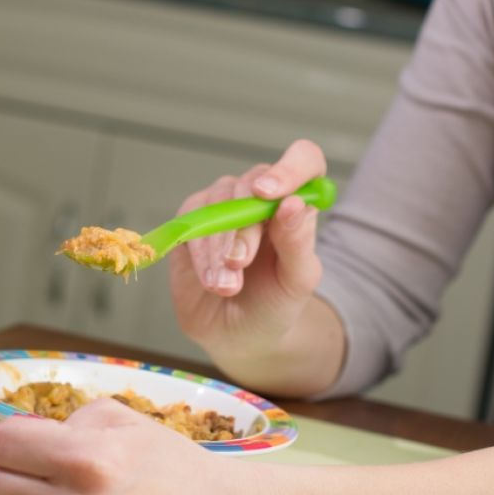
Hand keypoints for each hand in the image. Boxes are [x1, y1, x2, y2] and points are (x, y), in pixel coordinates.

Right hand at [170, 139, 326, 358]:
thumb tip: (293, 203)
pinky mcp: (191, 222)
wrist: (237, 335)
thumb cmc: (274, 304)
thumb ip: (298, 242)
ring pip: (217, 203)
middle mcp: (258, 197)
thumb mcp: (296, 281)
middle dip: (243, 228)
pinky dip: (199, 254)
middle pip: (250, 184)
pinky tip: (210, 280)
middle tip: (239, 264)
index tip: (269, 194)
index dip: (289, 168)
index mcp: (295, 203)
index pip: (302, 160)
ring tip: (226, 286)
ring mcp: (222, 206)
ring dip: (218, 248)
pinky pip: (190, 222)